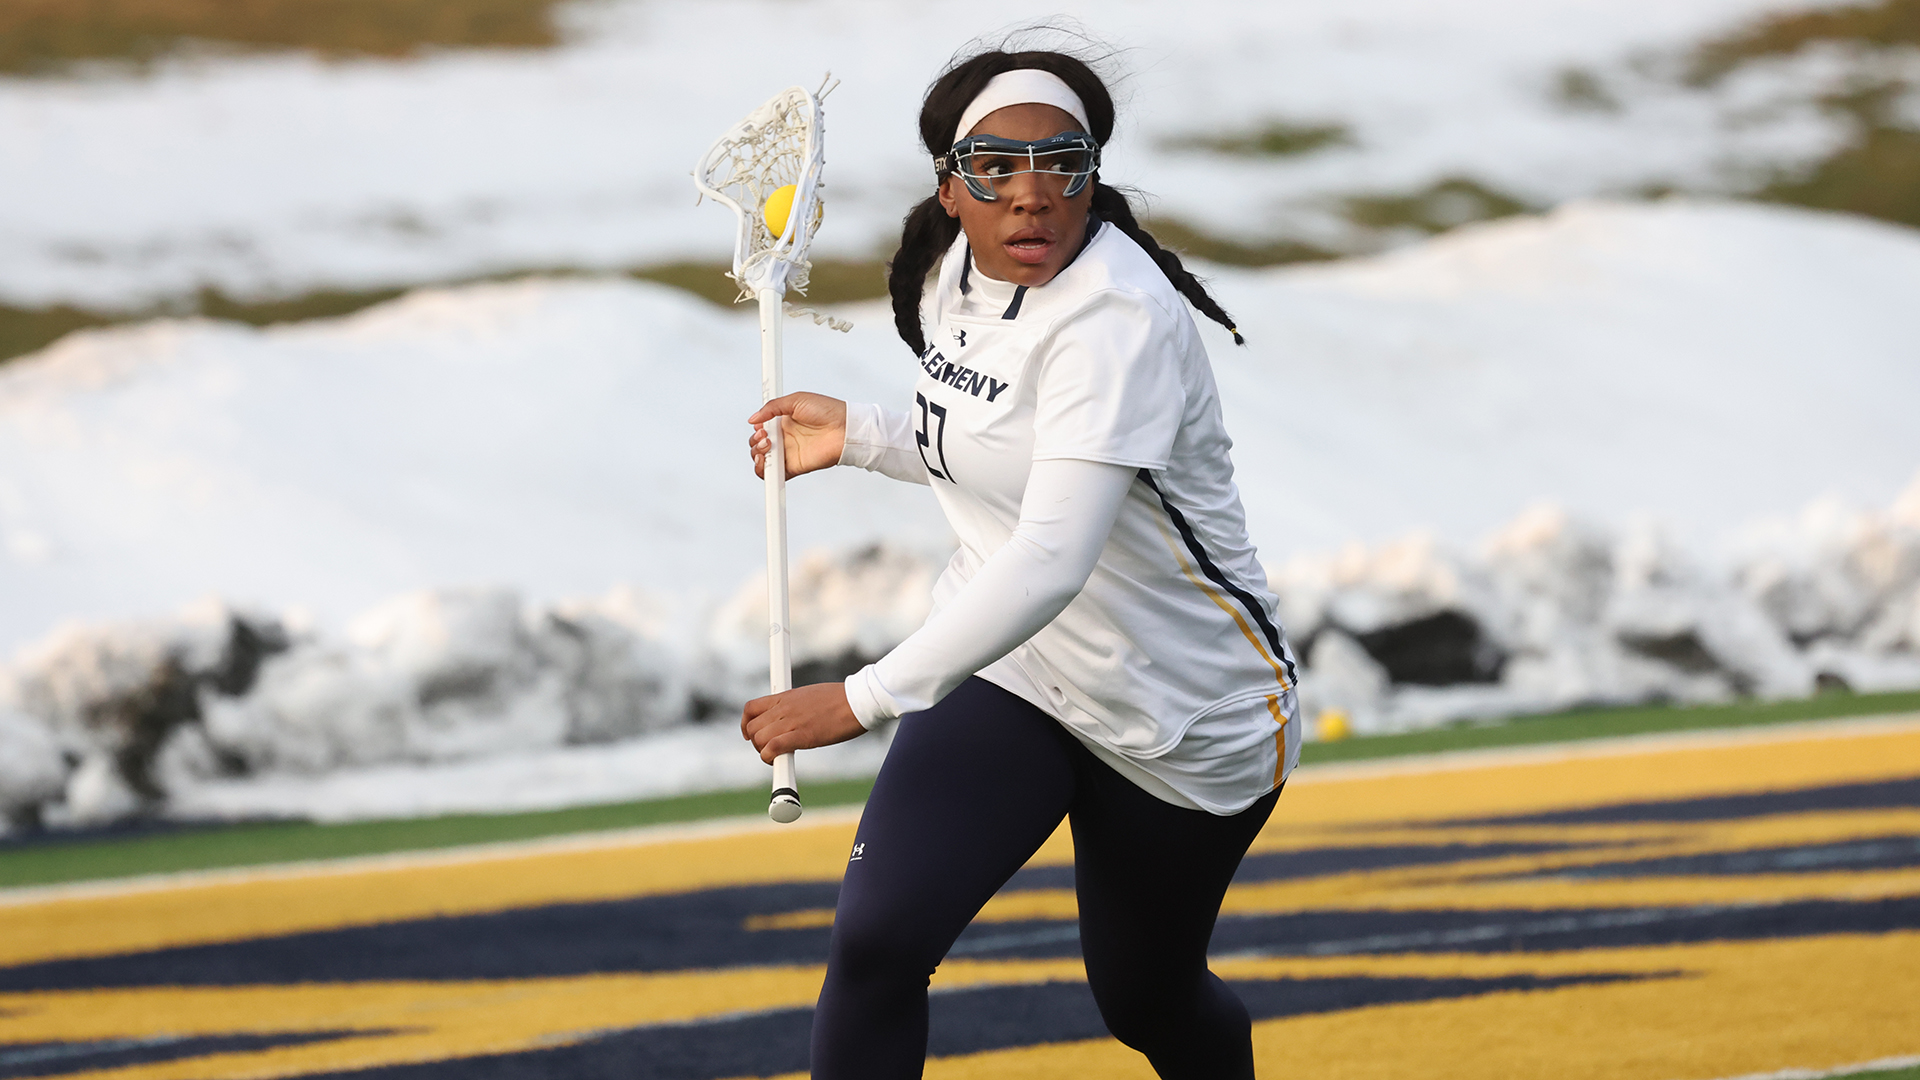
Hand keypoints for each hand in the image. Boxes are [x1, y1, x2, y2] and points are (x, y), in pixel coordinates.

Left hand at [741, 683, 865, 762]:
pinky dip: (770, 757)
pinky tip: (778, 761)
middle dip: (756, 742)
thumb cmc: (841, 698)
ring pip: (759, 739)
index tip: (750, 734)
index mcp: (785, 696)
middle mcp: (784, 708)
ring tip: (776, 757)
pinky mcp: (802, 735)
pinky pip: (773, 748)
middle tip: (769, 750)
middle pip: (753, 727)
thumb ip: (796, 707)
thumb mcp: (810, 696)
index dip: (746, 724)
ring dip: (763, 752)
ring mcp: (791, 721)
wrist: (858, 700)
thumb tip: (795, 719)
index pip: (751, 708)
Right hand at [748, 392, 846, 479]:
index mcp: (784, 422)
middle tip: (765, 434)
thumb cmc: (827, 411)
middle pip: (758, 445)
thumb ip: (772, 407)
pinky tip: (765, 460)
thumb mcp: (796, 400)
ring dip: (756, 453)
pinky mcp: (793, 467)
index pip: (761, 428)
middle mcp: (785, 439)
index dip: (756, 428)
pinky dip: (763, 471)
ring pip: (762, 460)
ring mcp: (788, 454)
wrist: (845, 428)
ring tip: (767, 444)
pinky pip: (773, 474)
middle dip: (755, 440)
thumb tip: (753, 418)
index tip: (760, 424)